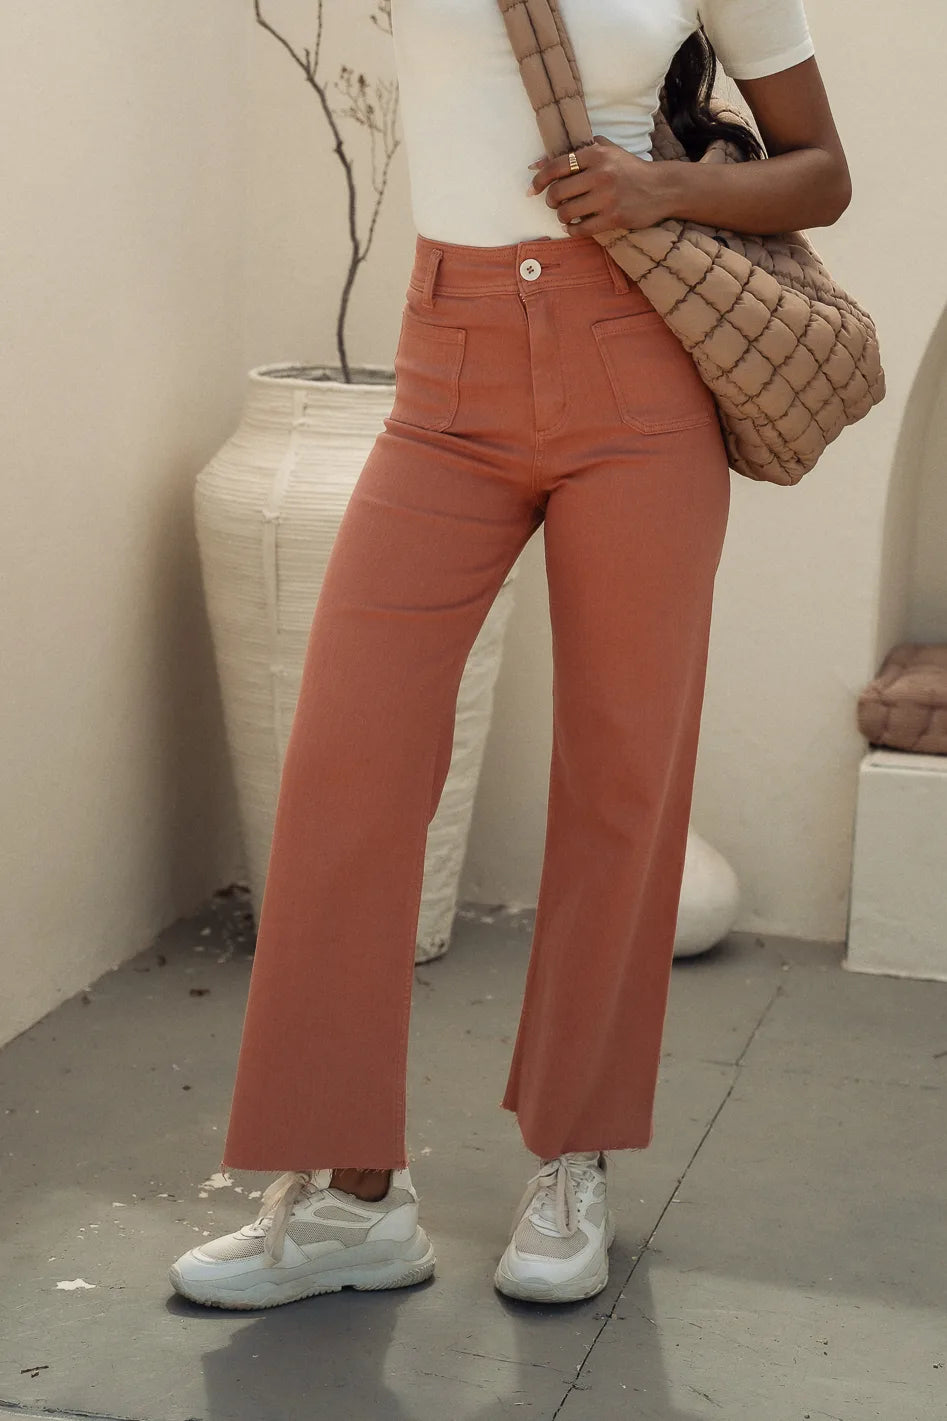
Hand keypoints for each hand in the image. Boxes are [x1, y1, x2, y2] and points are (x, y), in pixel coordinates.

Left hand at [527, 135, 676, 234]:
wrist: (662, 188)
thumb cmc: (630, 169)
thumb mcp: (608, 151)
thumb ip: (578, 152)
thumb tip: (539, 162)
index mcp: (596, 154)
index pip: (556, 166)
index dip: (539, 179)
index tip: (532, 189)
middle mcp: (601, 174)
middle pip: (558, 192)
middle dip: (551, 201)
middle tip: (555, 203)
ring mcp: (607, 197)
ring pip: (566, 212)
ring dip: (562, 216)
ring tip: (567, 215)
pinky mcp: (613, 218)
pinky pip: (581, 229)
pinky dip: (572, 230)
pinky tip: (574, 227)